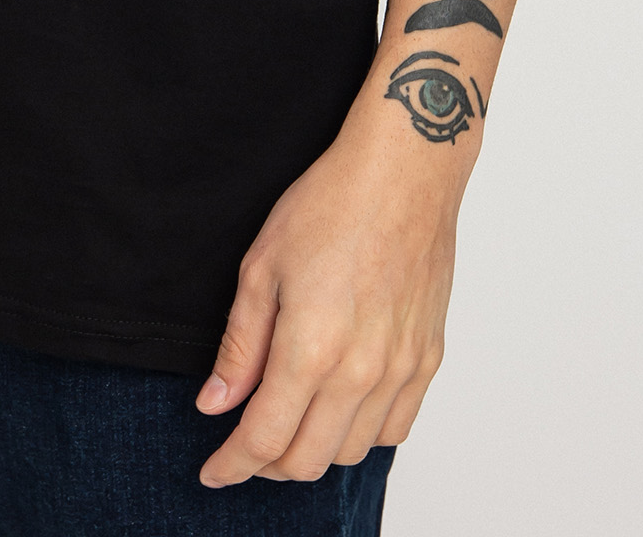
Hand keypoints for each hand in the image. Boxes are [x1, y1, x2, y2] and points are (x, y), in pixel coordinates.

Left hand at [195, 119, 461, 483]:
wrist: (403, 172)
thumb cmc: (330, 204)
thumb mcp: (261, 266)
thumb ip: (239, 346)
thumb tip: (216, 404)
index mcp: (311, 349)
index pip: (264, 440)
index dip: (231, 465)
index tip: (213, 471)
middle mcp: (361, 372)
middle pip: (306, 461)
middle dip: (266, 464)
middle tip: (245, 443)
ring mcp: (401, 370)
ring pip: (351, 452)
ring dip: (314, 450)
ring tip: (291, 420)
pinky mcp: (428, 359)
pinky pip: (395, 429)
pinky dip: (362, 434)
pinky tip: (340, 408)